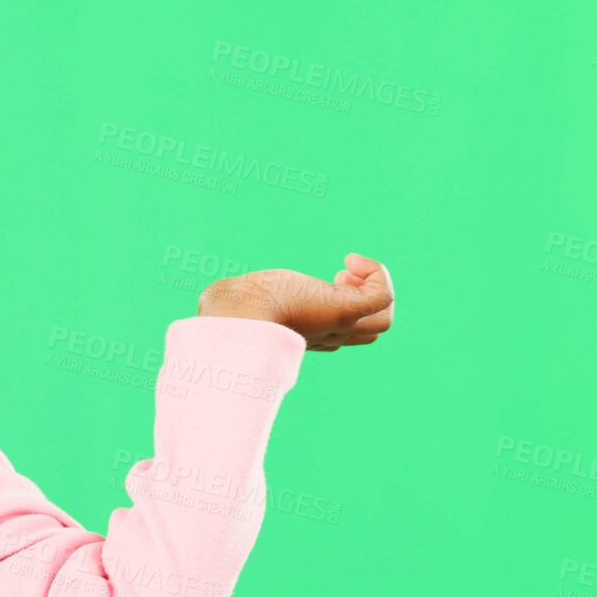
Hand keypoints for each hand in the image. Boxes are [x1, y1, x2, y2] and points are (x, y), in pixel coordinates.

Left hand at [197, 253, 394, 351]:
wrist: (235, 319)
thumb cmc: (225, 312)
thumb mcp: (233, 303)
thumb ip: (231, 301)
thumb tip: (212, 297)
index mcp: (304, 336)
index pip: (341, 334)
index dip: (340, 310)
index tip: (322, 285)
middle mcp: (324, 335)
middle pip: (369, 331)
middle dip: (363, 299)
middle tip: (338, 279)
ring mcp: (336, 324)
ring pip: (383, 319)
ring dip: (375, 288)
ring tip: (348, 270)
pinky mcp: (342, 310)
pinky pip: (384, 297)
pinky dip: (378, 274)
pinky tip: (349, 260)